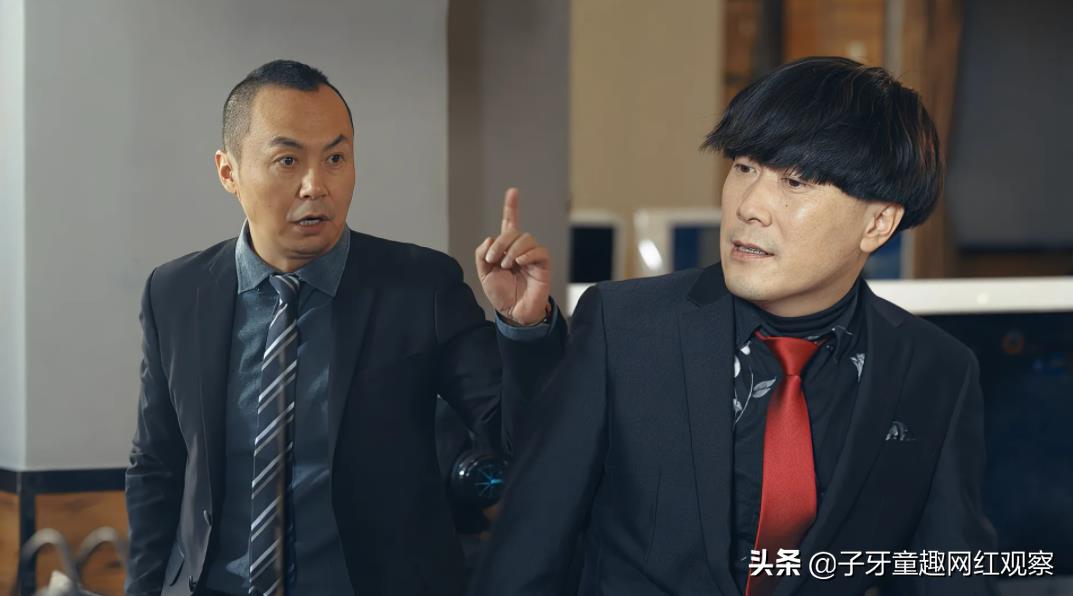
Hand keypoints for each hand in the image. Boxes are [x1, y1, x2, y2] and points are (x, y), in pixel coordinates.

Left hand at [476, 188, 551, 325]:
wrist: (514, 313)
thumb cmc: (501, 294)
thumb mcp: (484, 274)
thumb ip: (481, 255)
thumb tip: (490, 238)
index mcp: (506, 249)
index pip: (510, 223)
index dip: (512, 207)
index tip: (513, 191)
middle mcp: (520, 249)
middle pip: (513, 232)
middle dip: (500, 243)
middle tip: (492, 260)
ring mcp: (532, 256)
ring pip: (526, 238)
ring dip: (512, 250)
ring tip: (506, 266)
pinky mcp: (543, 265)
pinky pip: (539, 251)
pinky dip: (527, 254)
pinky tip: (519, 263)